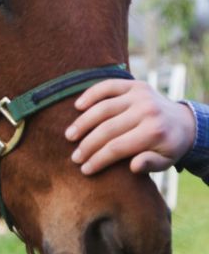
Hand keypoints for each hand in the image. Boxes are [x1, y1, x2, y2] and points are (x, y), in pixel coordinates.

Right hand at [65, 79, 195, 174]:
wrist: (184, 122)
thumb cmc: (168, 146)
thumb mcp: (166, 161)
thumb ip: (150, 164)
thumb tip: (133, 166)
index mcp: (154, 131)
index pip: (117, 147)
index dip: (98, 159)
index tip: (85, 169)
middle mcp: (147, 111)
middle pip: (107, 129)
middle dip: (87, 145)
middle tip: (74, 157)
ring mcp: (140, 95)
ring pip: (103, 108)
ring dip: (83, 122)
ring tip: (69, 136)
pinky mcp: (134, 85)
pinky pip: (108, 86)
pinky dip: (91, 94)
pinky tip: (77, 106)